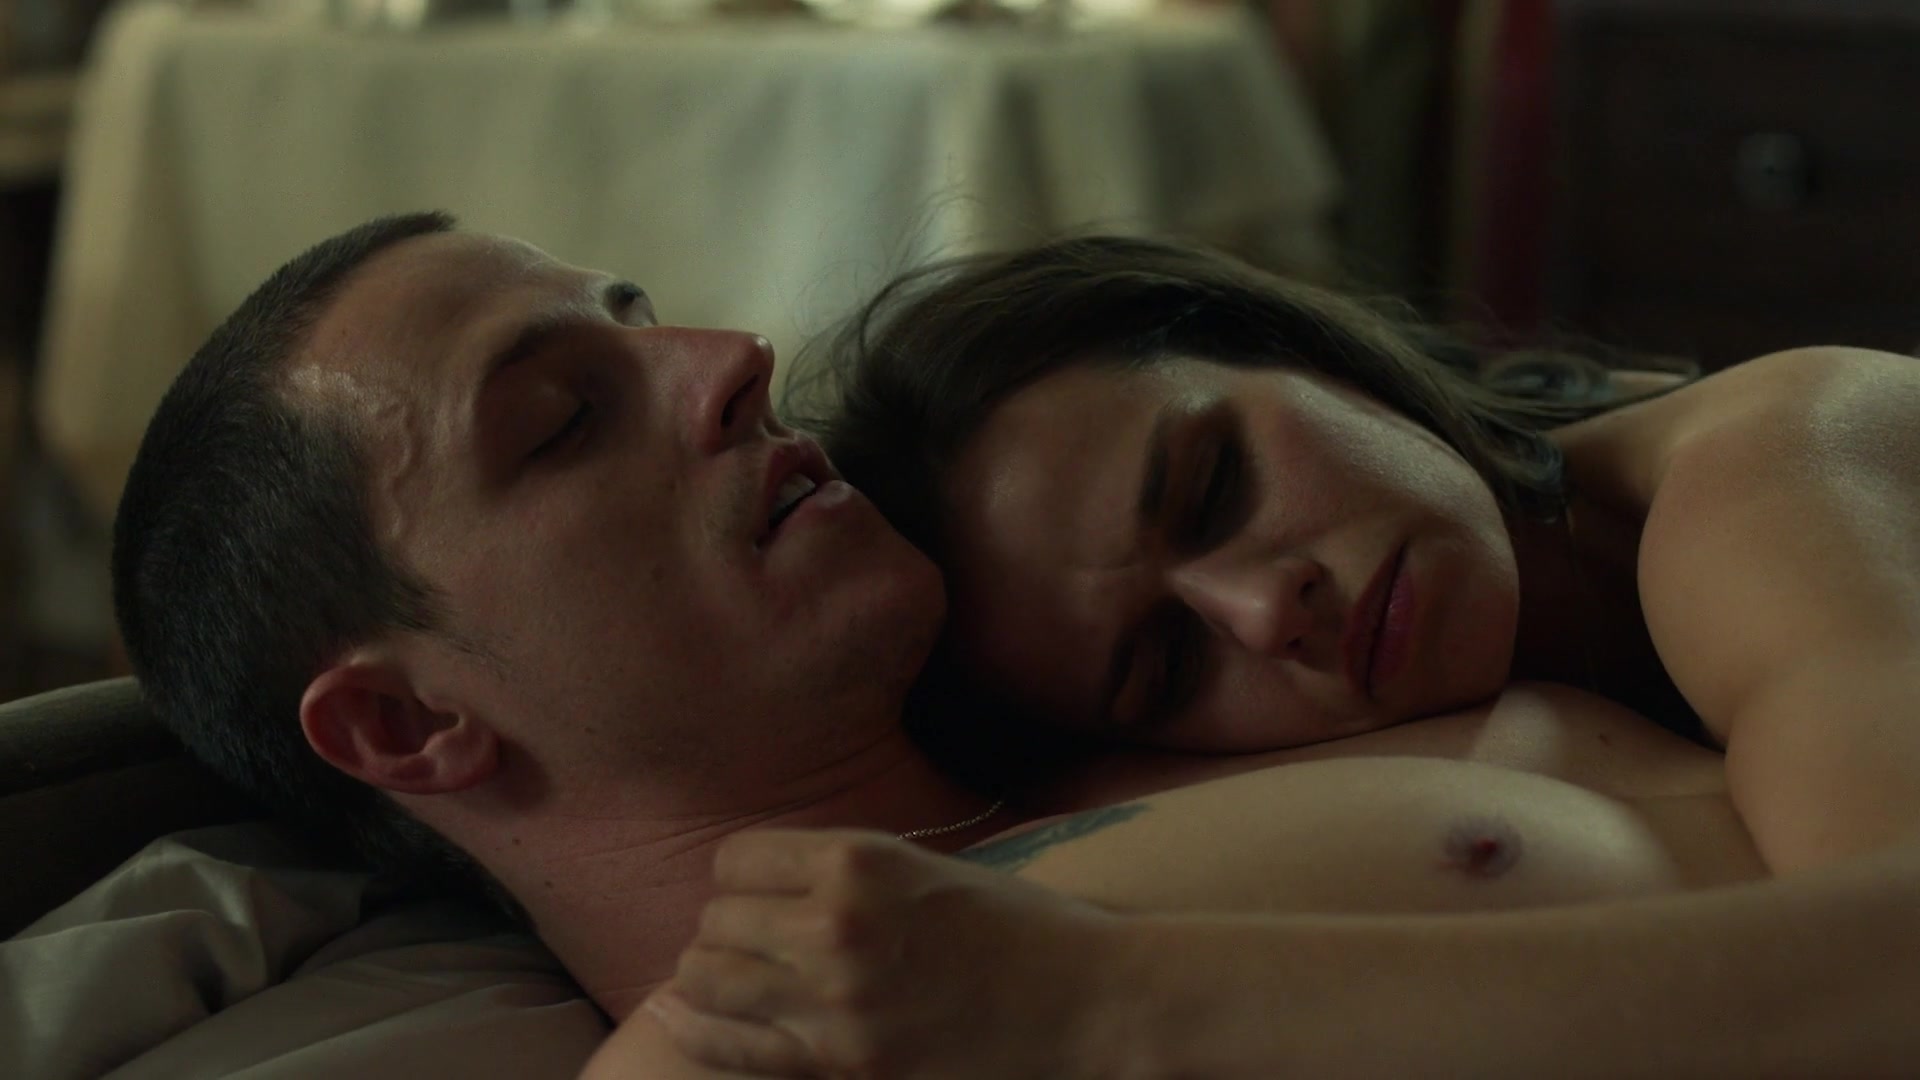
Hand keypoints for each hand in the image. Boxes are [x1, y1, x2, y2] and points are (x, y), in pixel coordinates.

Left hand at [650, 828, 1123, 1078]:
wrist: (1087, 1001)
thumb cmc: (1016, 928)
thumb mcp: (925, 868)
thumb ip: (843, 872)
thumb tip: (758, 884)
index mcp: (858, 861)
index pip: (736, 859)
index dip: (741, 877)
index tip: (757, 893)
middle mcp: (835, 925)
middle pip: (716, 919)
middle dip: (724, 928)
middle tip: (750, 941)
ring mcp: (835, 1002)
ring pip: (708, 978)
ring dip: (708, 976)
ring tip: (729, 979)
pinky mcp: (843, 1064)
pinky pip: (732, 1045)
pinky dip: (699, 1027)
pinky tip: (682, 1017)